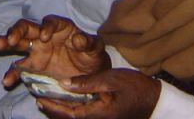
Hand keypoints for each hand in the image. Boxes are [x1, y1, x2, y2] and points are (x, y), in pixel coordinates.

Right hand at [0, 15, 109, 86]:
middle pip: (27, 27)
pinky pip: (18, 68)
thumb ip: (88, 42)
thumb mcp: (95, 49)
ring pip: (17, 43)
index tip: (44, 37)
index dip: (46, 27)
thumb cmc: (91, 56)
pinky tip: (7, 80)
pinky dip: (12, 73)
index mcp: (60, 28)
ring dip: (6, 42)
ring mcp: (36, 51)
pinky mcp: (32, 67)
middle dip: (17, 30)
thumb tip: (78, 38)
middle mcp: (44, 36)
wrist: (88, 74)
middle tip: (10, 38)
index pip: (50, 22)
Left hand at [34, 69, 160, 118]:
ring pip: (76, 117)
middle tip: (38, 98)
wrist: (155, 100)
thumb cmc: (136, 87)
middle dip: (53, 110)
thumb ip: (87, 82)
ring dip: (61, 110)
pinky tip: (67, 99)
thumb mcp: (111, 79)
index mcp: (98, 113)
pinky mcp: (104, 117)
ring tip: (47, 99)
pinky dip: (72, 108)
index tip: (39, 99)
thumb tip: (63, 83)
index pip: (69, 113)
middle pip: (70, 118)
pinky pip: (84, 114)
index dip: (53, 107)